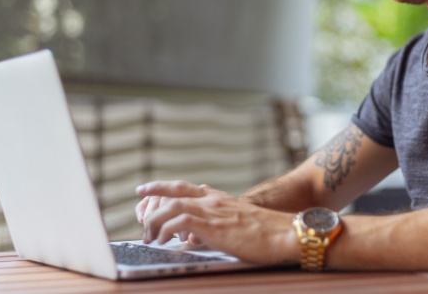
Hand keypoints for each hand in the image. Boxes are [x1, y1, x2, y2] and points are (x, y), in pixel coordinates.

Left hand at [136, 180, 299, 264]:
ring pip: (172, 207)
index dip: (161, 187)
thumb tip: (204, 230)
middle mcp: (214, 200)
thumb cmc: (269, 233)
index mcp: (220, 198)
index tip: (144, 189)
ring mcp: (213, 211)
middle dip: (151, 203)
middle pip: (174, 193)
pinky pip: (180, 222)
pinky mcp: (214, 226)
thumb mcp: (241, 221)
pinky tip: (163, 240)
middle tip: (140, 218)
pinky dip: (167, 230)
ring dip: (155, 221)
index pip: (184, 187)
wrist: (287, 233)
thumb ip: (222, 220)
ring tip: (149, 236)